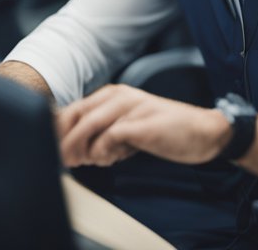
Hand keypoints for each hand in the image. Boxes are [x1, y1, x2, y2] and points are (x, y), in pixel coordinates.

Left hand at [56, 84, 230, 167]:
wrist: (204, 132)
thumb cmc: (164, 131)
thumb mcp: (128, 127)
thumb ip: (104, 132)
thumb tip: (75, 149)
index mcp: (112, 95)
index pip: (73, 109)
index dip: (59, 131)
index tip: (53, 151)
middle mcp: (118, 96)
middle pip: (76, 115)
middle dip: (65, 141)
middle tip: (64, 162)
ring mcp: (131, 107)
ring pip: (89, 125)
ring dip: (82, 148)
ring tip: (87, 163)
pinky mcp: (142, 123)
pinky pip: (110, 136)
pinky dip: (103, 151)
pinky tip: (110, 159)